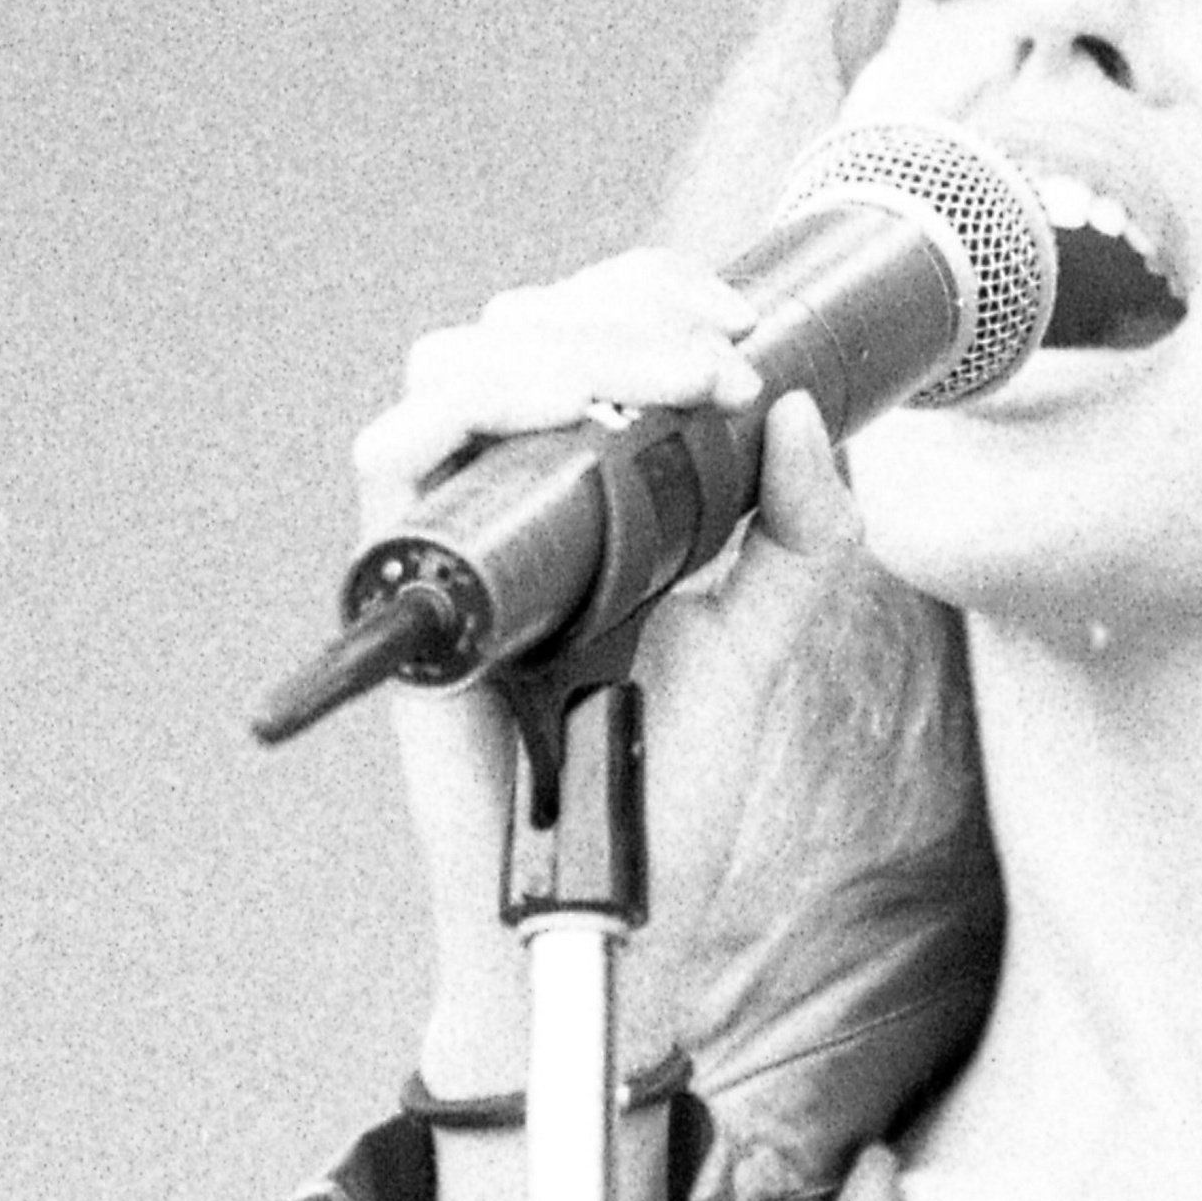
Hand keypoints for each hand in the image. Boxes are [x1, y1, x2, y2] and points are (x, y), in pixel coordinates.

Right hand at [350, 249, 884, 1086]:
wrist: (609, 900)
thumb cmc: (662, 781)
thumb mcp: (762, 639)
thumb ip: (802, 534)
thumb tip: (805, 405)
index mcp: (576, 490)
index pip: (583, 336)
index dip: (652, 300)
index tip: (748, 331)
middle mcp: (501, 497)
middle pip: (519, 326)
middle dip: (627, 312)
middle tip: (724, 361)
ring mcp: (447, 536)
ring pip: (455, 364)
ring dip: (568, 347)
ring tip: (673, 387)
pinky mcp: (403, 586)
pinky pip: (396, 454)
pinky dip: (478, 406)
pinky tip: (573, 416)